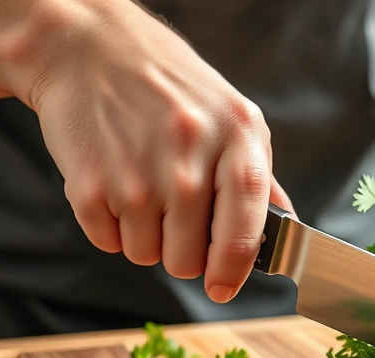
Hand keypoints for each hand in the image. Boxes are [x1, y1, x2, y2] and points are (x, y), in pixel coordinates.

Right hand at [24, 1, 291, 302]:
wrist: (89, 51)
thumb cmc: (172, 90)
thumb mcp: (232, 118)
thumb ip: (260, 178)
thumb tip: (287, 228)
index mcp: (235, 141)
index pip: (245, 227)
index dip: (236, 268)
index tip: (225, 288)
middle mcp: (187, 161)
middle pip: (188, 260)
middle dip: (184, 253)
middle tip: (176, 215)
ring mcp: (136, 175)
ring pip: (147, 256)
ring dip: (146, 237)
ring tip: (144, 188)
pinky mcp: (88, 186)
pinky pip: (108, 243)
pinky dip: (111, 226)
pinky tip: (115, 184)